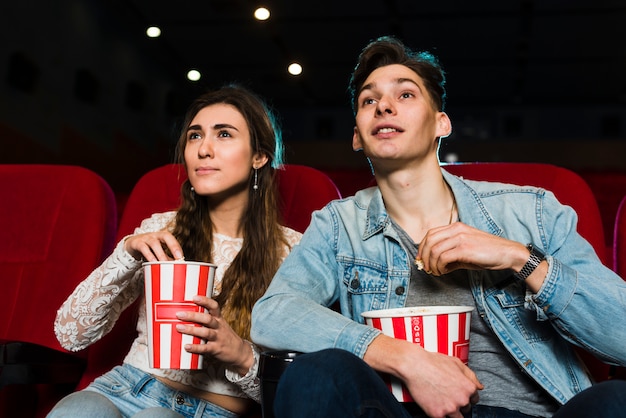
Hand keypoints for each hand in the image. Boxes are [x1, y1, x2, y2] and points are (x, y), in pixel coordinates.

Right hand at [124, 231, 183, 261]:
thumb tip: (177, 266)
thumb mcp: (159, 252)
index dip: (177, 247)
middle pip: (166, 236)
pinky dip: (149, 255)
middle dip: (173, 246)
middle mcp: (155, 235)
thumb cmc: (149, 248)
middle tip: (178, 258)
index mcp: (162, 236)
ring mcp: (146, 238)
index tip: (182, 257)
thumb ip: (167, 258)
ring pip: (154, 243)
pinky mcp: (137, 243)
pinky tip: (153, 262)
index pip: (172, 238)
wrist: (132, 244)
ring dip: (161, 254)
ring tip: (165, 263)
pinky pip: (143, 248)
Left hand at [175, 296, 253, 375]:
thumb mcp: (219, 325)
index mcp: (219, 319)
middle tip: (179, 314)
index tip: (194, 297)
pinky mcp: (216, 349)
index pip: (214, 306)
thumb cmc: (225, 336)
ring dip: (192, 330)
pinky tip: (187, 346)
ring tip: (179, 327)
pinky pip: (205, 348)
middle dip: (193, 316)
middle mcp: (219, 327)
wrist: (239, 351)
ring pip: (205, 332)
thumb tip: (186, 314)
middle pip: (207, 319)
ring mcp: (218, 338)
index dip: (205, 301)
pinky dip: (195, 347)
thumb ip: (206, 320)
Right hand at [365, 335, 482, 417]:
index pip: (474, 399)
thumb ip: (471, 376)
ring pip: (456, 417)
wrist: (415, 366)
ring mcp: (450, 408)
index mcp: (469, 388)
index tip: (458, 394)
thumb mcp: (456, 363)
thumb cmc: (433, 362)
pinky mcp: (437, 414)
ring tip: (440, 400)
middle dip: (458, 403)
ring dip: (450, 411)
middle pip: (466, 409)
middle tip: (446, 394)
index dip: (466, 396)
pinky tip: (433, 402)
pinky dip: (438, 413)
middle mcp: (462, 400)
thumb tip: (480, 386)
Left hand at [416, 222, 527, 276]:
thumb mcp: (465, 251)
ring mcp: (461, 238)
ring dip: (432, 264)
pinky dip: (440, 267)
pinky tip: (443, 272)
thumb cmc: (488, 252)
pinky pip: (443, 258)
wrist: (508, 253)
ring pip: (434, 250)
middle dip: (424, 256)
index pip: (430, 234)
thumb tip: (435, 265)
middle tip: (426, 268)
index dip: (422, 247)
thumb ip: (450, 255)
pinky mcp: (465, 248)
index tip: (421, 259)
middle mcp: (456, 229)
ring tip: (436, 272)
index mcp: (456, 227)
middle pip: (429, 241)